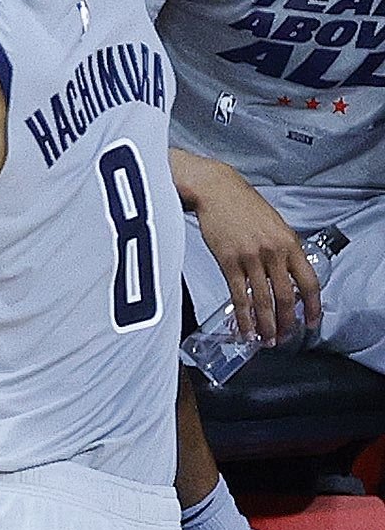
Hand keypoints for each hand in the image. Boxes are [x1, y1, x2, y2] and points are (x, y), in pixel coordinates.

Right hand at [178, 154, 319, 345]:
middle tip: (285, 337)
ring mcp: (250, 258)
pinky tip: (245, 328)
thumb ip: (284, 250)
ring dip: (266, 325)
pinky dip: (244, 316)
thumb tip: (288, 276)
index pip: (309, 282)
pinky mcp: (228, 262)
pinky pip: (239, 296)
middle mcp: (273, 252)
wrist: (216, 190)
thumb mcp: (275, 224)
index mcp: (289, 243)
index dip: (313, 306)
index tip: (312, 321)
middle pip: (286, 297)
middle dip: (287, 323)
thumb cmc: (243, 205)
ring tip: (266, 339)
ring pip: (263, 301)